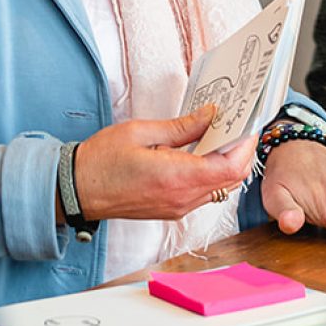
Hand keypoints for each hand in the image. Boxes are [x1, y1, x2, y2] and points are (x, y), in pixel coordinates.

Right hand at [73, 105, 255, 221]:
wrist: (77, 190)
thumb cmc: (102, 160)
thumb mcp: (142, 132)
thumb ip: (181, 127)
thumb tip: (210, 115)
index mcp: (177, 177)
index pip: (230, 167)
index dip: (245, 145)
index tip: (248, 123)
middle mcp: (182, 198)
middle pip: (231, 179)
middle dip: (240, 151)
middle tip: (238, 124)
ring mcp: (178, 207)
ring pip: (220, 188)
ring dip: (226, 162)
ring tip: (221, 133)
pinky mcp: (172, 209)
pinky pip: (203, 192)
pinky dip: (211, 172)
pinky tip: (203, 151)